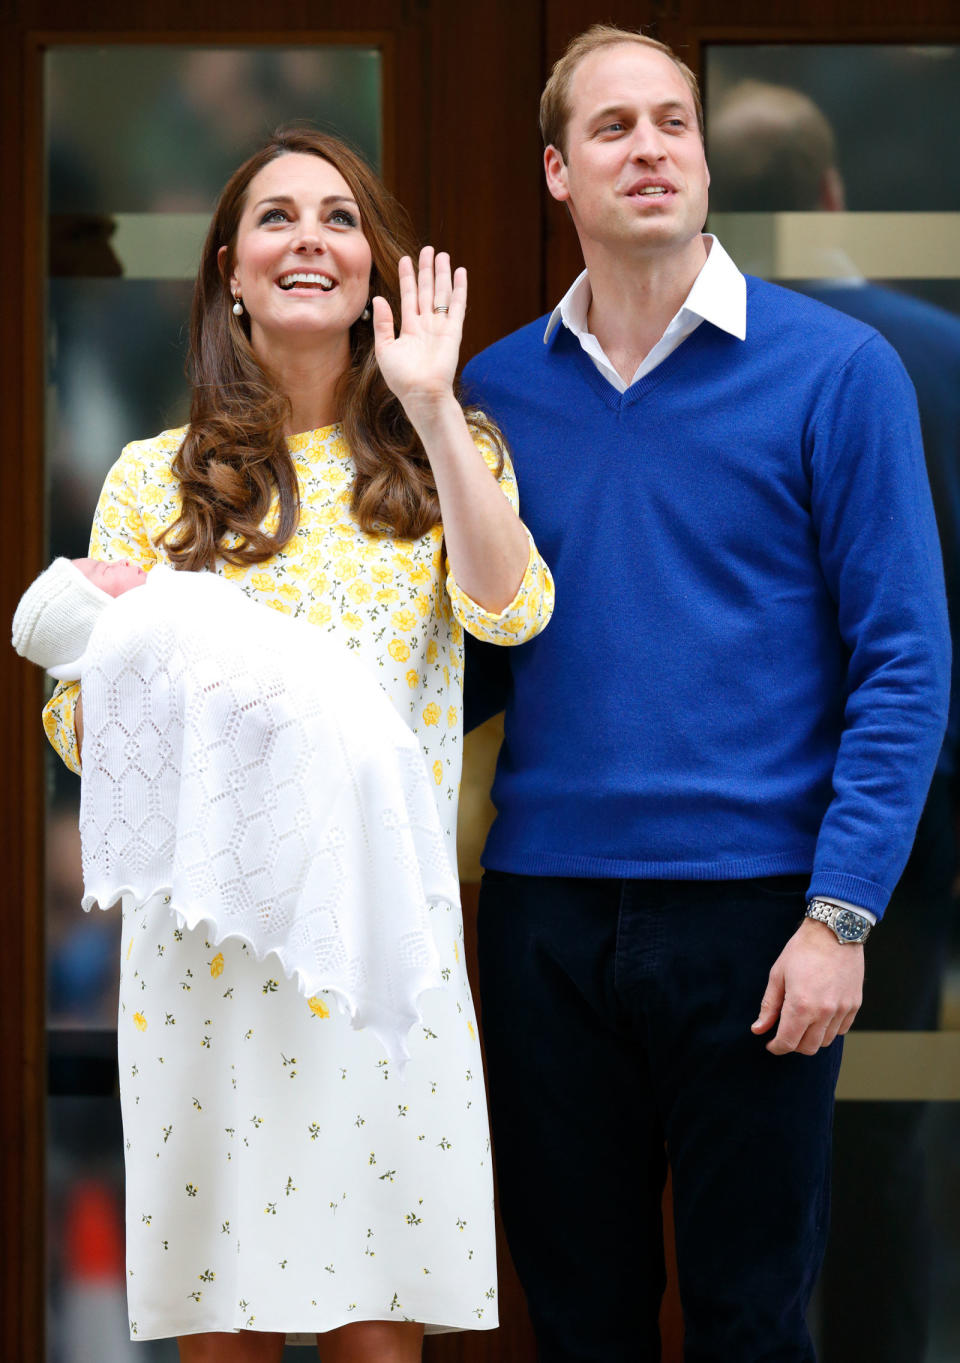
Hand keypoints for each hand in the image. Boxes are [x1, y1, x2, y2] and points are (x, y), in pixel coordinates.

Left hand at [372, 246, 466, 417]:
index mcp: (409, 328)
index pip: (409, 296)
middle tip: (428, 249)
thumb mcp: (384, 348)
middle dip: (427, 270)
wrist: (421, 394)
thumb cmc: (401, 378)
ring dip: (442, 274)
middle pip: (427, 290)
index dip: (407, 277)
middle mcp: (426, 324)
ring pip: (441, 293)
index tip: (405, 259)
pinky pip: (457, 305)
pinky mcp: (453, 331)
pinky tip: (460, 272)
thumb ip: (383, 323)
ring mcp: (440, 326)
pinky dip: (460, 288)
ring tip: (442, 254)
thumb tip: (378, 298)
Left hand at [751, 918, 862, 1054]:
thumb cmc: (802, 950)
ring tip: (803, 1022)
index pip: (787, 1042)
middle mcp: (824, 1012)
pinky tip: (820, 1016)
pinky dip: (829, 1029)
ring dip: (811, 1038)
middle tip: (785, 1032)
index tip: (771, 1044)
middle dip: (793, 1045)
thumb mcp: (778, 975)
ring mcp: (842, 1010)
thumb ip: (769, 1006)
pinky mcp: (854, 1005)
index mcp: (800, 1005)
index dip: (776, 1047)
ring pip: (825, 1041)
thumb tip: (758, 1029)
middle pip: (808, 1047)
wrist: (834, 932)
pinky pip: (841, 1030)